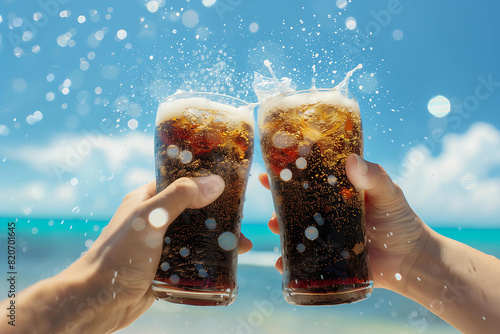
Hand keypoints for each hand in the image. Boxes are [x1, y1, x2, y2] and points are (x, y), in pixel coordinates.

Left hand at [4, 176, 251, 333]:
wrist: (97, 302)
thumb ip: (179, 197)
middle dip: (218, 215)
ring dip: (218, 239)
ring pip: (195, 236)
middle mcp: (154, 219)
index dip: (204, 181)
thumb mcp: (149, 219)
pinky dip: (210, 259)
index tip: (230, 185)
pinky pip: (192, 259)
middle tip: (242, 219)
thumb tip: (215, 182)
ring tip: (242, 245)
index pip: (180, 182)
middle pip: (193, 211)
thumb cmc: (118, 256)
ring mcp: (160, 244)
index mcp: (146, 199)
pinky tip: (228, 262)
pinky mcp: (165, 267)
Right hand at [259, 154, 429, 290]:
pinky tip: (282, 262)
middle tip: (271, 199)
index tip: (270, 169)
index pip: (309, 179)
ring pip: (294, 230)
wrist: (411, 261)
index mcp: (337, 194)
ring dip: (280, 228)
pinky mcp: (326, 259)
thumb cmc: (400, 221)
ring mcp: (324, 236)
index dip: (289, 173)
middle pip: (295, 204)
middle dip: (278, 203)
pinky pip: (303, 260)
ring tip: (275, 227)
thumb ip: (373, 176)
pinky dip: (289, 261)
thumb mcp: (388, 194)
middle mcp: (326, 213)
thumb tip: (351, 159)